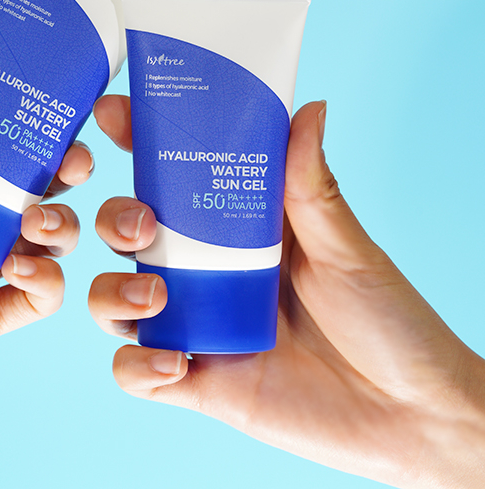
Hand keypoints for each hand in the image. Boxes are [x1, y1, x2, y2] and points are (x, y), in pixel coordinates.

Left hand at [0, 8, 91, 419]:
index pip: (12, 142)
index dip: (45, 127)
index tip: (65, 111)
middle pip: (45, 188)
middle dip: (71, 173)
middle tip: (71, 165)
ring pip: (54, 240)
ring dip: (63, 226)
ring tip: (32, 223)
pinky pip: (41, 297)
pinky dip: (47, 282)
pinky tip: (17, 267)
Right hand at [88, 95, 484, 487]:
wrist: (410, 412)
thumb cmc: (385, 318)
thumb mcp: (345, 246)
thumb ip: (313, 184)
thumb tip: (310, 109)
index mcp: (234, 227)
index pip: (171, 176)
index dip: (136, 141)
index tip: (115, 113)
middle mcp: (204, 271)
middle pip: (126, 232)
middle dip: (114, 219)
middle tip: (143, 224)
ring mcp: (195, 324)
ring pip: (113, 298)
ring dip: (113, 292)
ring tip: (157, 296)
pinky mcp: (195, 380)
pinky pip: (134, 372)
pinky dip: (138, 366)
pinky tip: (176, 362)